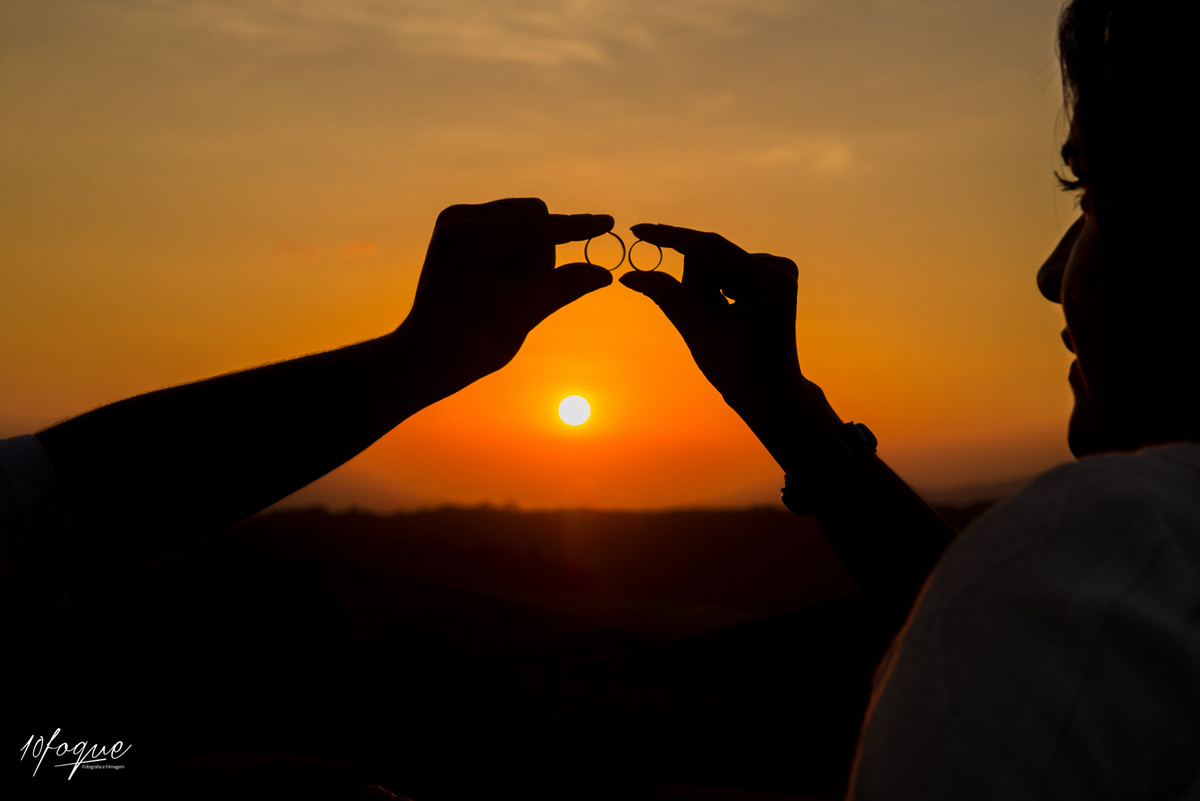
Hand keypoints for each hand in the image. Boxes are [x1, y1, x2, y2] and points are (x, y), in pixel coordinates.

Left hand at [400, 198, 613, 396]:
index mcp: (466, 236)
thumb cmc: (470, 342)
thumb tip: (605, 272)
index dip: (574, 227)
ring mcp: (460, 221)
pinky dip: (521, 257)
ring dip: (532, 257)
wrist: (429, 356)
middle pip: (533, 216)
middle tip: (521, 293)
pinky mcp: (467, 231)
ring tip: (506, 293)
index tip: (609, 223)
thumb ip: (564, 286)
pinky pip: (515, 232)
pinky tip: (502, 284)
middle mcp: (458, 218)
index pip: (535, 225)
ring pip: (527, 223)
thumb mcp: (522, 313)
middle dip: (541, 253)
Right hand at [619, 223, 840, 467]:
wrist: (769, 393)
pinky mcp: (768, 275)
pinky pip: (723, 270)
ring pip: (713, 264)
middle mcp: (777, 267)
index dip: (671, 238)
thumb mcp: (698, 331)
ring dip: (702, 292)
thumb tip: (629, 273)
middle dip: (693, 286)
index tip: (637, 231)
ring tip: (718, 324)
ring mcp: (775, 270)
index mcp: (768, 281)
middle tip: (703, 321)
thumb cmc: (737, 370)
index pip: (711, 247)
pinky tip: (727, 316)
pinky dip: (713, 293)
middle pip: (710, 257)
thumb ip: (666, 296)